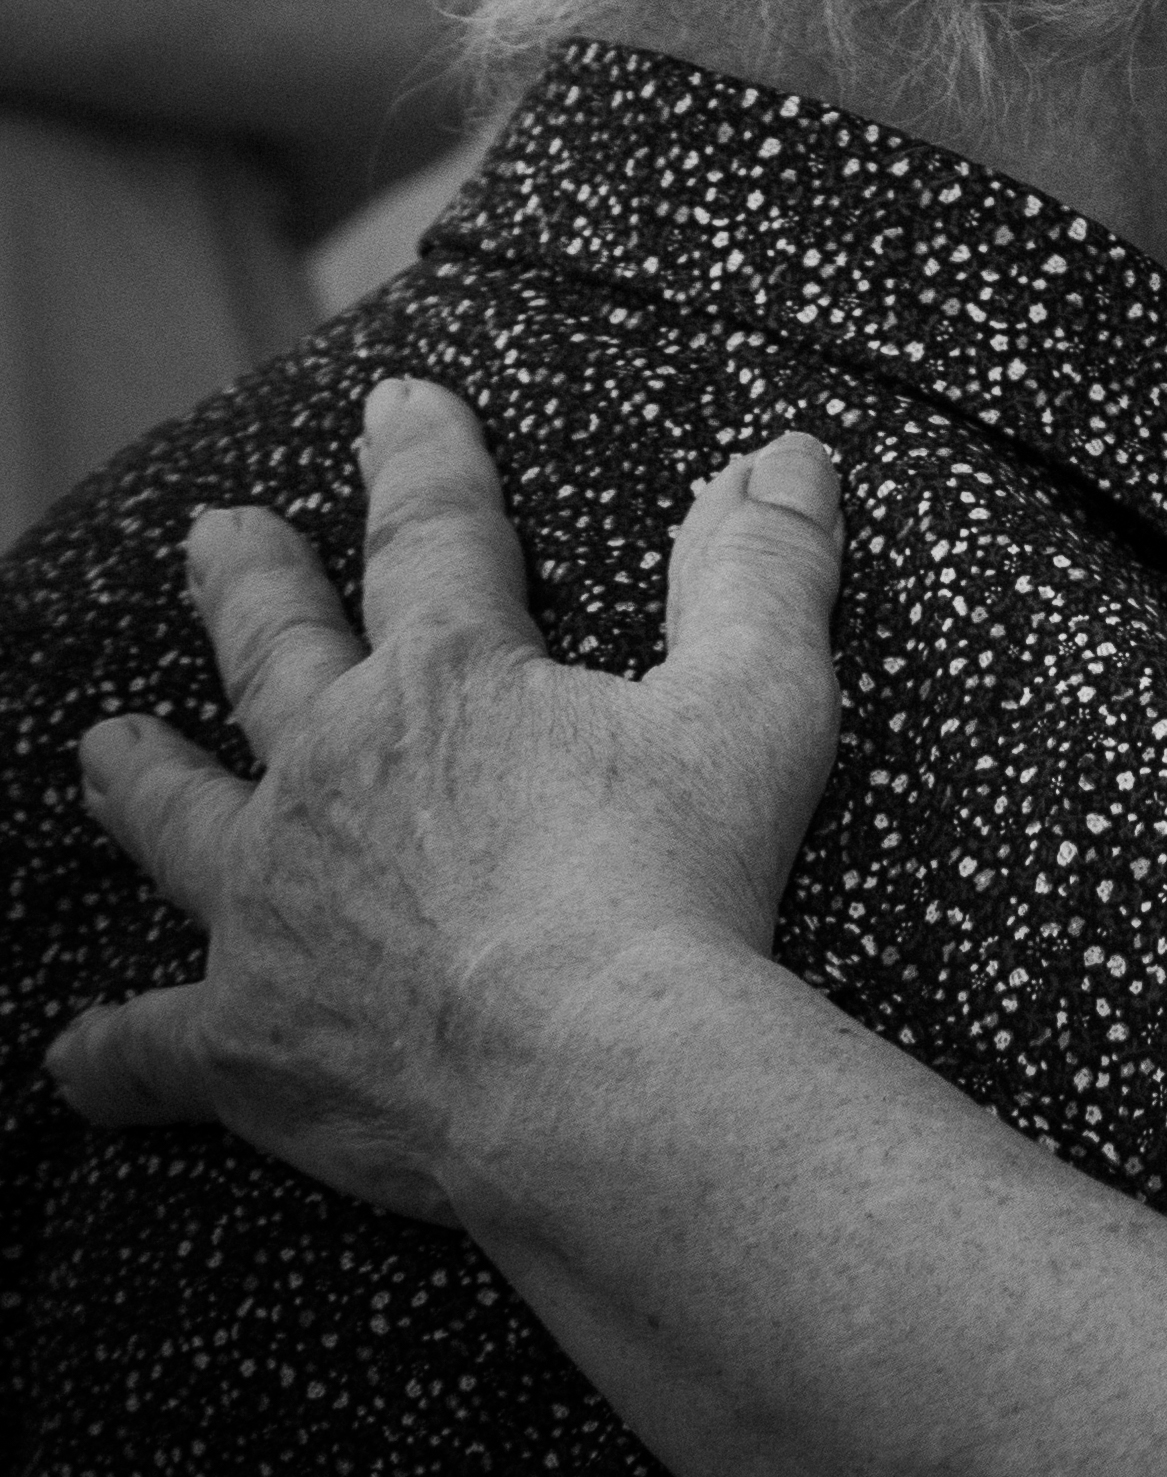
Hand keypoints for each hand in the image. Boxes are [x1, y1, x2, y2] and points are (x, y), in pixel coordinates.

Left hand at [45, 378, 847, 1223]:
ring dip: (144, 778)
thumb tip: (783, 458)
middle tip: (219, 535)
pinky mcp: (248, 1038)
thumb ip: (764, 574)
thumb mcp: (760, 704)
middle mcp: (331, 774)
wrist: (594, 1071)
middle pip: (273, 653)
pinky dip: (111, 1051)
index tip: (399, 405)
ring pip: (180, 821)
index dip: (423, 461)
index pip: (434, 537)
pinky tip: (71, 1058)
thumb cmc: (683, 887)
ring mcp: (271, 906)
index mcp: (450, 684)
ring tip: (106, 746)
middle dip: (250, 582)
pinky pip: (154, 1045)